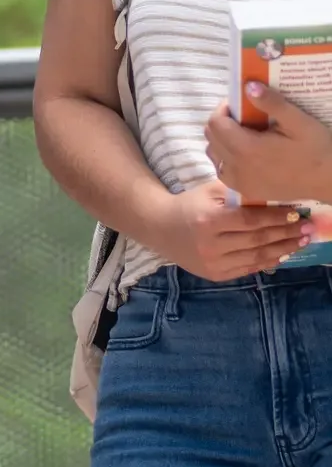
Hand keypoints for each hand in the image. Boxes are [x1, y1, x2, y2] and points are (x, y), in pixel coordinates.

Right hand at [146, 179, 307, 279]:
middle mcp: (210, 244)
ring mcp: (213, 262)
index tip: (296, 212)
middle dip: (285, 233)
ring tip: (301, 241)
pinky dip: (268, 261)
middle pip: (257, 239)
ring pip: (256, 257)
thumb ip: (237, 193)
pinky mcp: (215, 275)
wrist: (159, 227)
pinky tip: (282, 254)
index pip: (249, 220)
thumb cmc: (188, 204)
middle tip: (307, 227)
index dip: (275, 217)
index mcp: (207, 219)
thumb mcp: (208, 191)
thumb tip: (272, 196)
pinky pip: (248, 268)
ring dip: (283, 249)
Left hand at [205, 81, 331, 204]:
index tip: (240, 105)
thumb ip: (271, 103)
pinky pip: (223, 171)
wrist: (330, 182)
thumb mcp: (299, 122)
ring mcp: (240, 183)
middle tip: (244, 118)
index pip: (215, 123)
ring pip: (214, 154)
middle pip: (211, 137)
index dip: (224, 110)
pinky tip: (246, 152)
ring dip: (222, 140)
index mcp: (246, 149)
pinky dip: (227, 159)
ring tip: (246, 134)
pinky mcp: (246, 191)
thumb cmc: (317, 150)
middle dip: (223, 123)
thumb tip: (248, 86)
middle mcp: (237, 168)